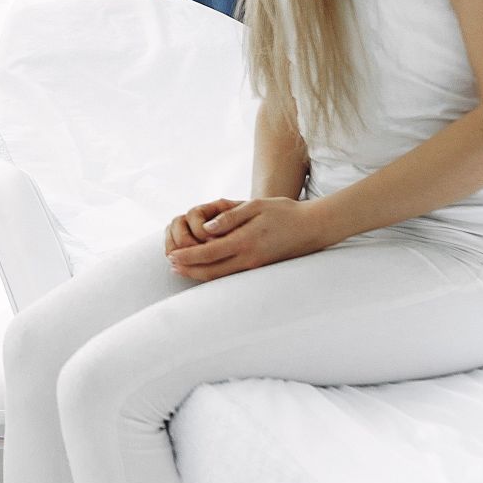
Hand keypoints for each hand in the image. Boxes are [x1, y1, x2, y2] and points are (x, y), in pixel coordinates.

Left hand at [165, 197, 328, 281]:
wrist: (312, 227)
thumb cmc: (284, 212)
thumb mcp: (256, 206)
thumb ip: (230, 217)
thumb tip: (206, 228)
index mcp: (245, 242)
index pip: (208, 253)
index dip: (187, 256)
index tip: (171, 255)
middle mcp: (248, 259)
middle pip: (211, 271)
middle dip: (188, 270)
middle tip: (170, 266)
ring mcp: (254, 266)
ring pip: (220, 277)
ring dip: (199, 274)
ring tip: (182, 270)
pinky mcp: (259, 268)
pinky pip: (231, 275)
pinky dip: (214, 273)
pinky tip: (205, 269)